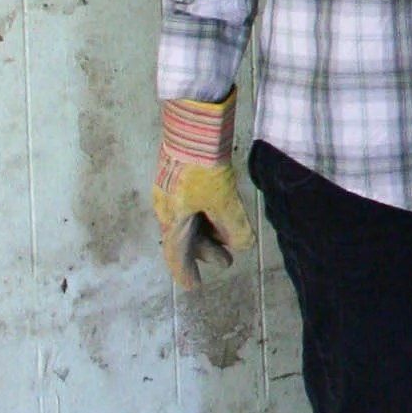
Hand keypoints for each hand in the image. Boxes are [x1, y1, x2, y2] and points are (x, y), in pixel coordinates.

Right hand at [153, 89, 252, 289]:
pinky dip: (207, 215)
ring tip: (228, 240)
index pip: (176, 254)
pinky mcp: (180, 175)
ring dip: (209, 233)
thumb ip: (233, 226)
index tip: (192, 287)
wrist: (193, 125)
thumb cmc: (202, 166)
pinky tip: (222, 212)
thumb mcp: (223, 200)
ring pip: (191, 220)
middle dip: (206, 252)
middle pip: (186, 238)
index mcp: (172, 219)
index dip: (185, 272)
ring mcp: (172, 191)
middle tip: (225, 262)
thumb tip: (242, 247)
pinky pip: (193, 204)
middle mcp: (168, 207)